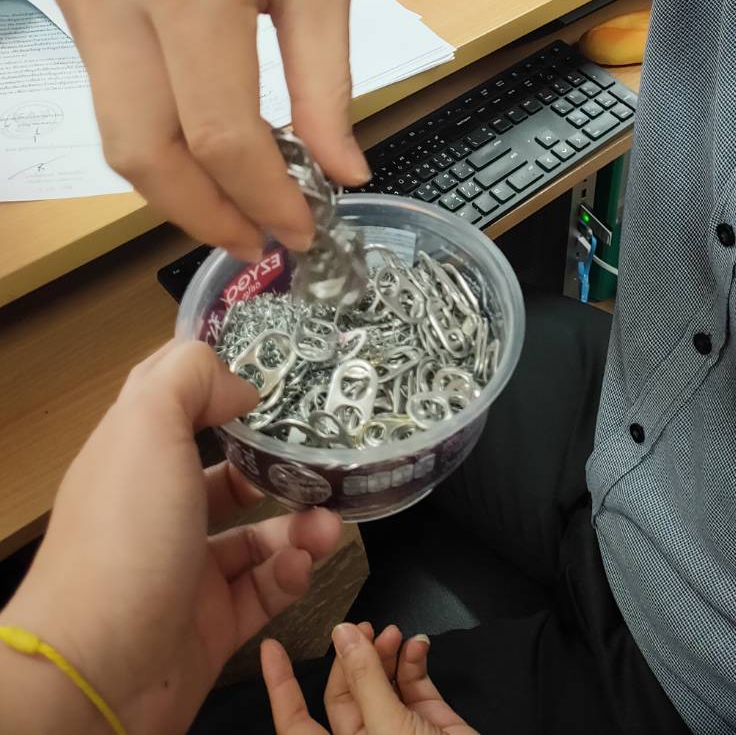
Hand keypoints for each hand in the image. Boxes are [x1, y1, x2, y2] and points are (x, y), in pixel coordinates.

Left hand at [3, 341, 342, 734]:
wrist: (96, 674)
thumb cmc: (122, 538)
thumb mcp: (146, 428)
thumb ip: (190, 379)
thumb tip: (241, 387)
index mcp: (134, 458)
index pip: (173, 400)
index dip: (217, 377)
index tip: (274, 370)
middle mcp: (158, 509)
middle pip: (226, 470)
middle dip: (278, 459)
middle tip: (323, 453)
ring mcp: (184, 570)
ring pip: (256, 532)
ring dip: (301, 521)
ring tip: (331, 522)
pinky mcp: (210, 624)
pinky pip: (264, 588)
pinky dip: (291, 573)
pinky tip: (305, 563)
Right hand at [43, 0, 368, 257]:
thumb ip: (328, 86)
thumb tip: (342, 172)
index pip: (218, 131)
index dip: (263, 197)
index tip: (304, 228)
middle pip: (144, 149)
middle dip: (206, 211)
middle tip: (264, 236)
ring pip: (114, 127)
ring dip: (176, 179)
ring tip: (242, 197)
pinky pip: (105, 82)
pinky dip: (153, 125)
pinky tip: (205, 138)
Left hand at [263, 622, 479, 734]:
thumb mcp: (387, 729)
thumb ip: (366, 680)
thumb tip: (342, 633)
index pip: (297, 724)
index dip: (282, 688)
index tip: (271, 648)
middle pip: (345, 696)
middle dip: (353, 658)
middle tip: (365, 627)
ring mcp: (398, 734)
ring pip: (381, 688)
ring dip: (386, 655)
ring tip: (393, 633)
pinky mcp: (430, 725)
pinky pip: (415, 688)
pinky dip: (415, 664)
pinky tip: (417, 646)